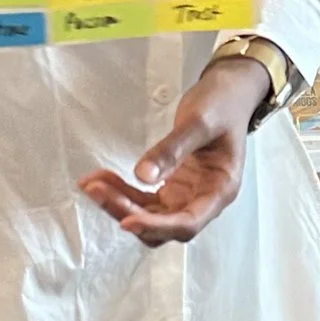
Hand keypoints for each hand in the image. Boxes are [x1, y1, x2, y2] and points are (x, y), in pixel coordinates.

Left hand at [78, 57, 269, 245]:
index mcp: (220, 190)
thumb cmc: (221, 106)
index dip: (157, 226)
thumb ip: (172, 149)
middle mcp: (203, 200)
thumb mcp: (199, 122)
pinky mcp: (172, 188)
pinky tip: (100, 179)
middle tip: (97, 190)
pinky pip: (143, 199)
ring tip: (91, 183)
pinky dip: (121, 192)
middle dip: (128, 212)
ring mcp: (186, 196)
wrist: (228, 94)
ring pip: (149, 215)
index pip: (188, 223)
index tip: (126, 219)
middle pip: (163, 225)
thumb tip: (142, 176)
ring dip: (119, 203)